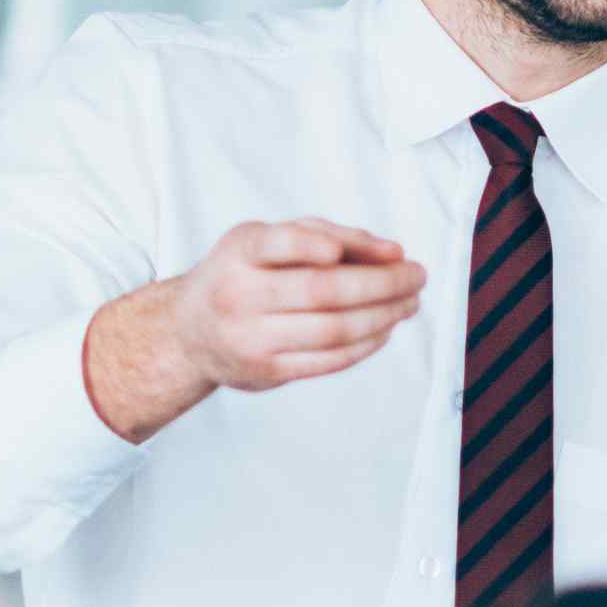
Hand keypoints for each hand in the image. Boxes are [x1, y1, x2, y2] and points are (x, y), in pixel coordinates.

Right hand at [84, 218, 426, 439]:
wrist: (189, 333)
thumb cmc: (242, 274)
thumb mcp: (265, 239)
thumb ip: (326, 234)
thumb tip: (392, 253)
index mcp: (239, 252)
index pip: (281, 244)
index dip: (323, 244)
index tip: (371, 249)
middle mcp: (239, 296)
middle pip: (322, 292)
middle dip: (382, 284)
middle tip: (417, 276)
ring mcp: (251, 340)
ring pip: (333, 331)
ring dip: (384, 316)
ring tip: (409, 302)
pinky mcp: (267, 373)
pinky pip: (330, 361)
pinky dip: (367, 344)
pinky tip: (386, 328)